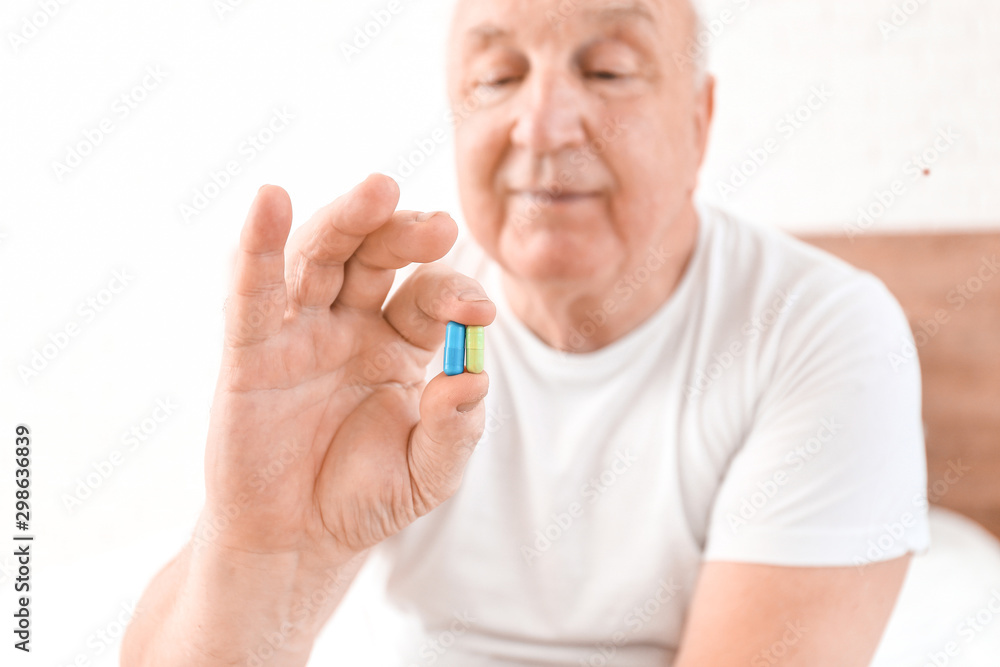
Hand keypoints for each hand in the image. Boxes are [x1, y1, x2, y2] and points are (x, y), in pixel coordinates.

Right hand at [198, 173, 494, 560]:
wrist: (296, 541)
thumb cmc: (363, 499)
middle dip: (404, 234)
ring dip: (346, 221)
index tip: (479, 311)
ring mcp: (300, 331)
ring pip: (320, 258)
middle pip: (376, 258)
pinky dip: (257, 247)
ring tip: (379, 190)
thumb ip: (455, 431)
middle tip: (438, 225)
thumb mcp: (427, 474)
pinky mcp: (251, 351)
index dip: (454, 294)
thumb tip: (472, 378)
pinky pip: (252, 293)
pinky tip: (270, 202)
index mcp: (399, 342)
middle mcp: (351, 323)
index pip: (429, 296)